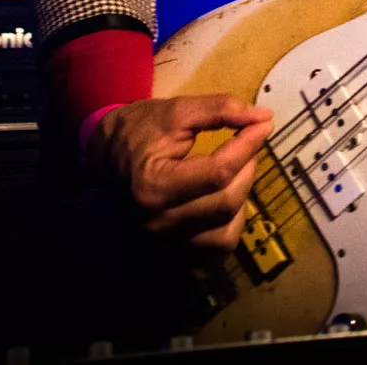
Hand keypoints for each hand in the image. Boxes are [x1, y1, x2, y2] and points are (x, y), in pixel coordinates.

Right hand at [88, 95, 274, 250]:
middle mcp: (158, 224)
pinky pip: (215, 256)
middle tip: (246, 145)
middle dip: (247, 168)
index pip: (219, 172)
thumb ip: (220, 110)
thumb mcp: (176, 111)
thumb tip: (264, 117)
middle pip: (226, 202)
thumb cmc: (139, 132)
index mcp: (154, 186)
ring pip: (226, 234)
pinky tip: (225, 202)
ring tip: (235, 173)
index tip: (263, 124)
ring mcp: (164, 244)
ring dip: (241, 199)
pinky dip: (229, 230)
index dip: (248, 144)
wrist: (102, 159)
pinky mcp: (171, 255)